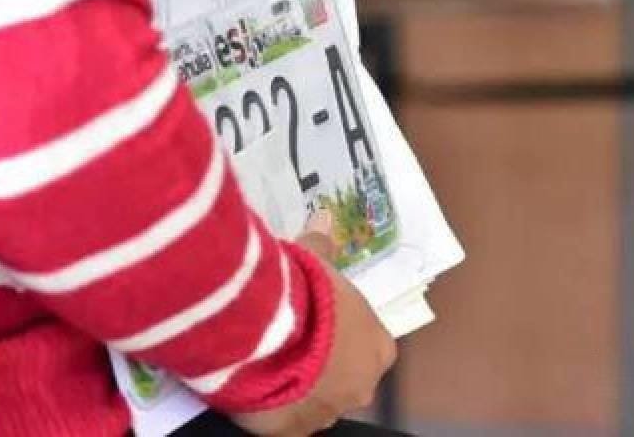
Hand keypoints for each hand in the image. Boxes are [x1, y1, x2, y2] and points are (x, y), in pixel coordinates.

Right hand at [234, 232, 396, 435]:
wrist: (265, 330)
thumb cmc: (304, 293)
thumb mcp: (315, 262)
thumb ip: (322, 245)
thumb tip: (325, 217)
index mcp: (378, 349)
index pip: (368, 346)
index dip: (342, 335)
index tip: (317, 323)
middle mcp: (361, 388)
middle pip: (344, 378)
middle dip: (321, 364)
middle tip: (289, 342)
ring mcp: (327, 414)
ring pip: (315, 402)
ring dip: (297, 386)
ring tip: (266, 362)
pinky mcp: (293, 432)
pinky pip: (285, 423)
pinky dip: (272, 411)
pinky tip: (255, 388)